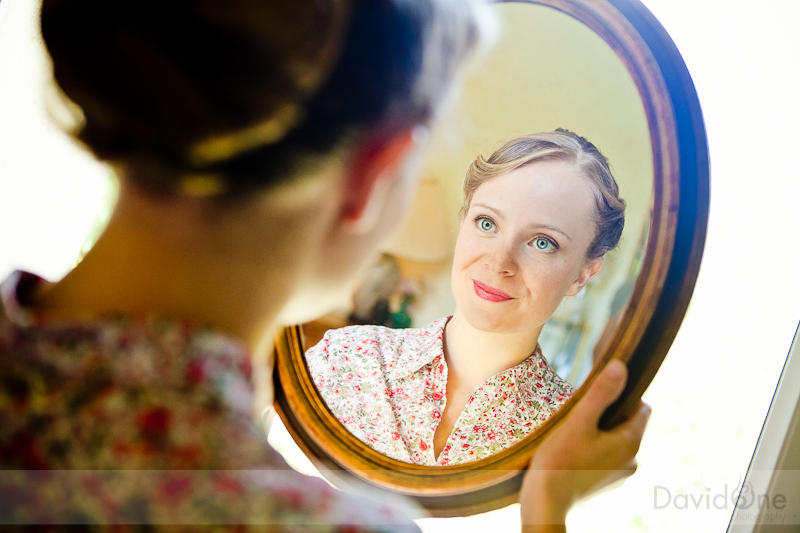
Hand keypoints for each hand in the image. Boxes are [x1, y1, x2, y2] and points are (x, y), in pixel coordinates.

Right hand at [519, 359, 650, 530]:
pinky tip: (572, 449)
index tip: (602, 391)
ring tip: (574, 430)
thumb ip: (601, 393)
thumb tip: (621, 365)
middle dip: (608, 414)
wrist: (545, 502)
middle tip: (582, 410)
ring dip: (599, 432)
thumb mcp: (579, 421)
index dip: (625, 395)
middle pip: (627, 424)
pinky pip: (605, 456)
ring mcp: (619, 475)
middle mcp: (632, 461)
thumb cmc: (560, 460)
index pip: (643, 409)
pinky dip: (593, 448)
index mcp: (631, 443)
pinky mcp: (605, 484)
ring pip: (615, 441)